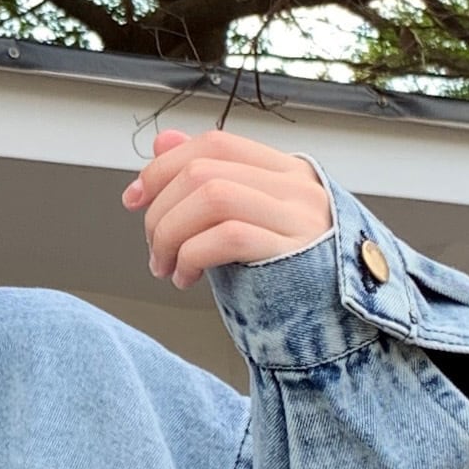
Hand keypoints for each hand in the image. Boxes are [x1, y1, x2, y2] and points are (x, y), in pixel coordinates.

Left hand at [121, 127, 333, 287]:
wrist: (333, 325)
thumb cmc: (285, 277)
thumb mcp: (243, 222)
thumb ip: (208, 182)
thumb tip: (162, 143)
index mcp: (287, 172)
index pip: (216, 142)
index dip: (164, 166)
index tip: (134, 198)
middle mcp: (297, 188)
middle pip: (204, 169)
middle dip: (160, 210)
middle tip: (154, 248)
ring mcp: (299, 218)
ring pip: (212, 195)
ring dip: (170, 233)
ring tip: (166, 266)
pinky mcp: (295, 254)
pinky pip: (228, 236)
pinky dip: (192, 256)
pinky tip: (186, 278)